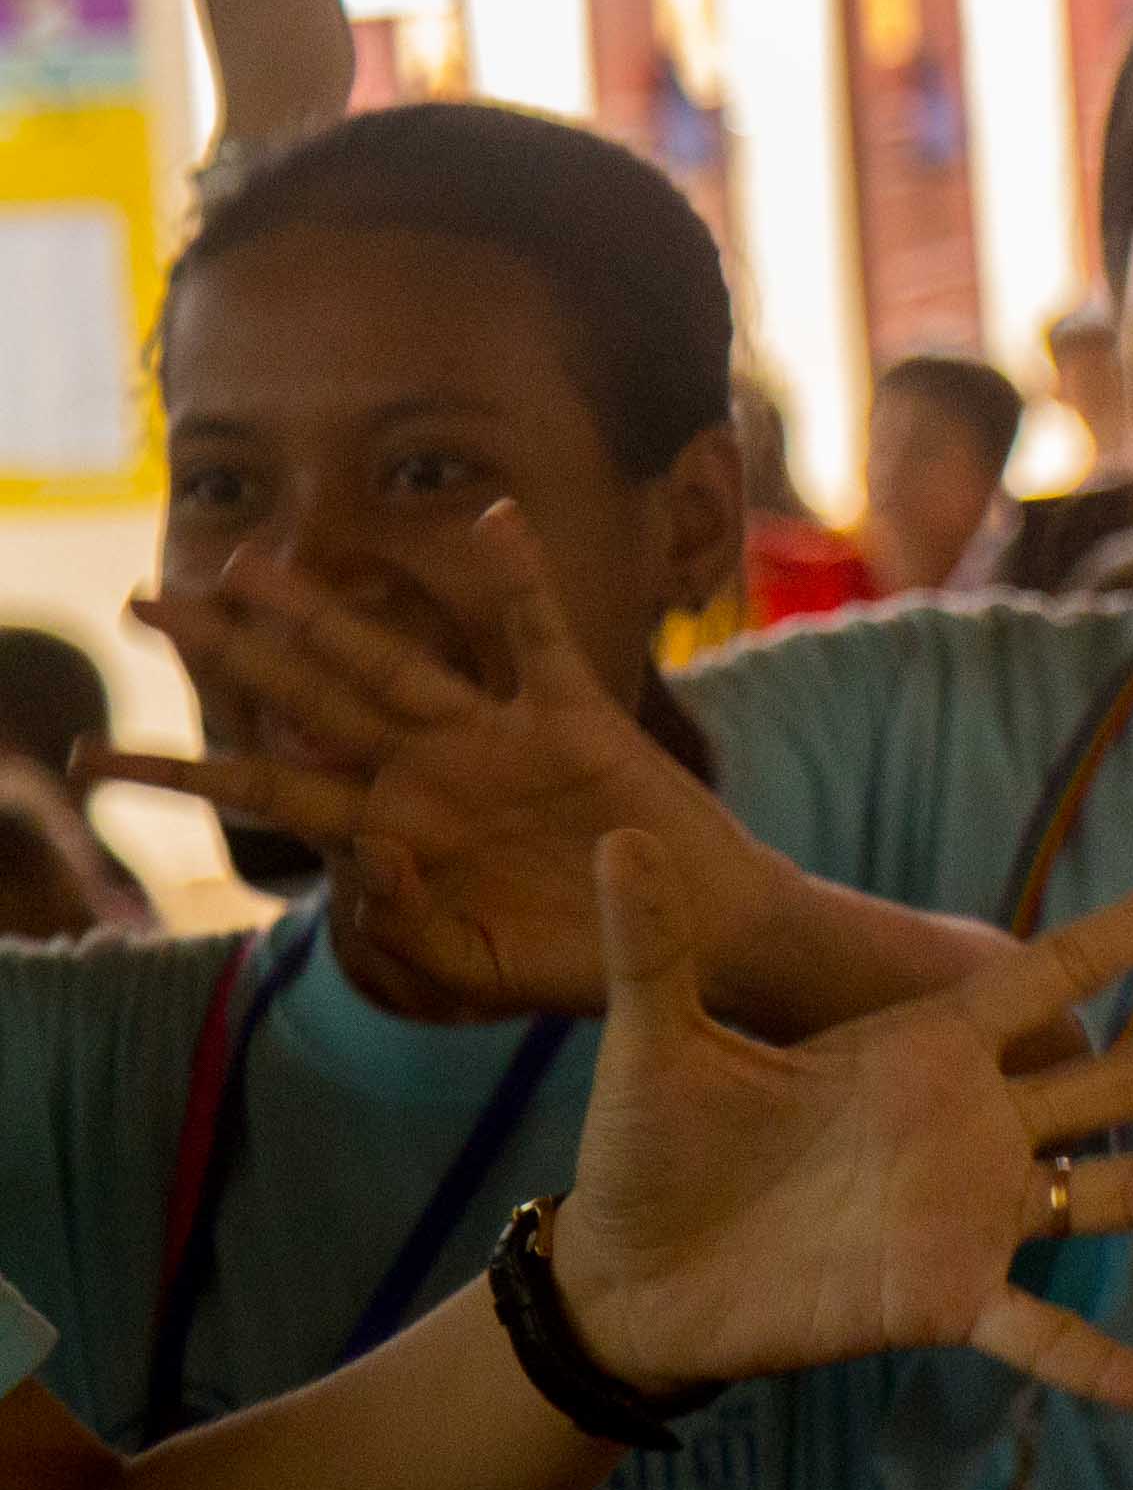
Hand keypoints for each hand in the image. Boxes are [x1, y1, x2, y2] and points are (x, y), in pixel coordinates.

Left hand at [101, 506, 756, 1019]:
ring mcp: (496, 741)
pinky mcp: (574, 720)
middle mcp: (427, 774)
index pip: (266, 789)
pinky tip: (494, 520)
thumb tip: (372, 853)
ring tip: (256, 559)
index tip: (87, 755)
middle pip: (306, 699)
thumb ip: (410, 923)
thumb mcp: (477, 969)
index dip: (179, 770)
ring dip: (325, 610)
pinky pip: (539, 639)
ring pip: (393, 660)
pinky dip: (520, 580)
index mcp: (393, 835)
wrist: (688, 942)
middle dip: (224, 653)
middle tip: (143, 600)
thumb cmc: (579, 961)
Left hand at [553, 840, 1132, 1416]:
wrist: (624, 1275)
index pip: (1064, 970)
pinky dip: (1112, 1365)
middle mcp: (979, 1124)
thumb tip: (612, 833)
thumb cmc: (648, 1151)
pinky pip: (1049, 1334)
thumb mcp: (654, 1036)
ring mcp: (976, 1213)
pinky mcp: (945, 1296)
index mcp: (931, 1047)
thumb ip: (655, 941)